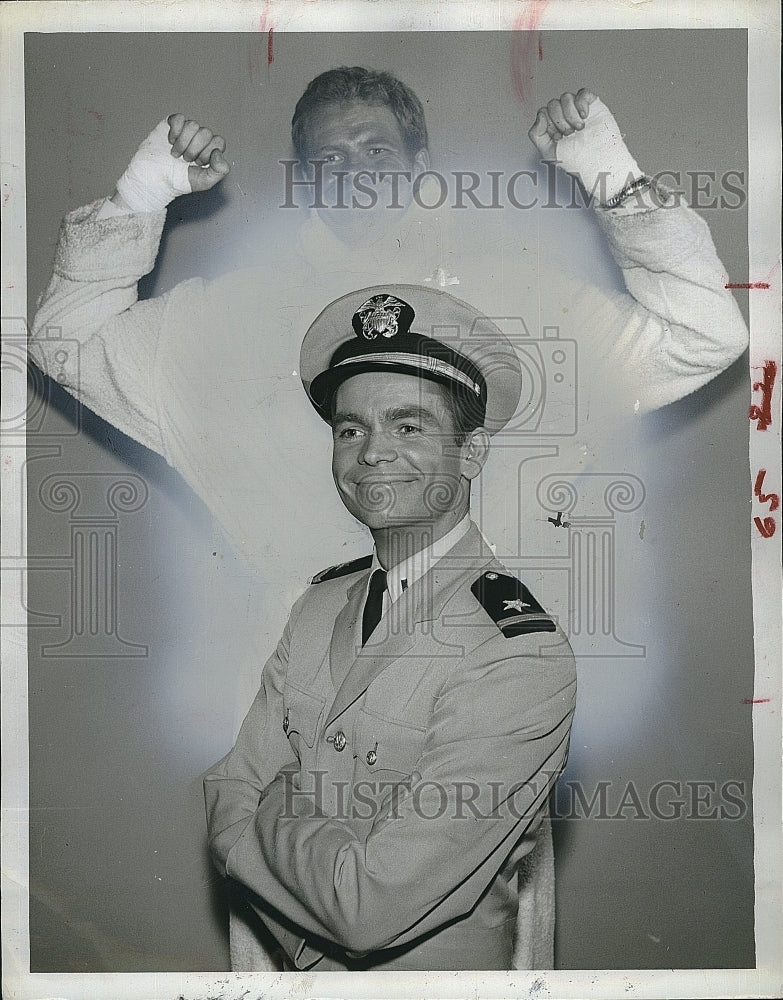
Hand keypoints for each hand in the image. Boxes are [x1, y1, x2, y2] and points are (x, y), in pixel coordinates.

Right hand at [113, 115, 229, 212]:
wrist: (156, 179)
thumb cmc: (179, 181)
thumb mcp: (204, 182)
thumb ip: (219, 171)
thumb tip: (218, 153)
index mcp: (209, 150)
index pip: (219, 141)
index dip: (208, 152)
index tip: (198, 163)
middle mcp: (199, 138)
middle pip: (206, 132)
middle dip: (194, 150)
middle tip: (185, 160)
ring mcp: (186, 130)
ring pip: (193, 125)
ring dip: (183, 143)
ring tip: (176, 154)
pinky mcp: (172, 124)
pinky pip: (179, 118)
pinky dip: (174, 132)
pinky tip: (170, 142)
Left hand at [528, 90, 641, 203]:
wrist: (596, 162)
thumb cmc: (576, 160)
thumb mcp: (548, 151)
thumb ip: (536, 134)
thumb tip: (540, 115)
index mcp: (553, 126)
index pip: (543, 112)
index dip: (549, 124)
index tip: (558, 138)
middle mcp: (564, 116)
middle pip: (553, 104)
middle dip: (559, 121)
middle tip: (570, 134)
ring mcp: (578, 109)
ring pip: (566, 97)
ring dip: (570, 114)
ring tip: (579, 129)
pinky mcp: (592, 105)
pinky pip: (582, 93)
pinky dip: (581, 103)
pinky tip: (584, 116)